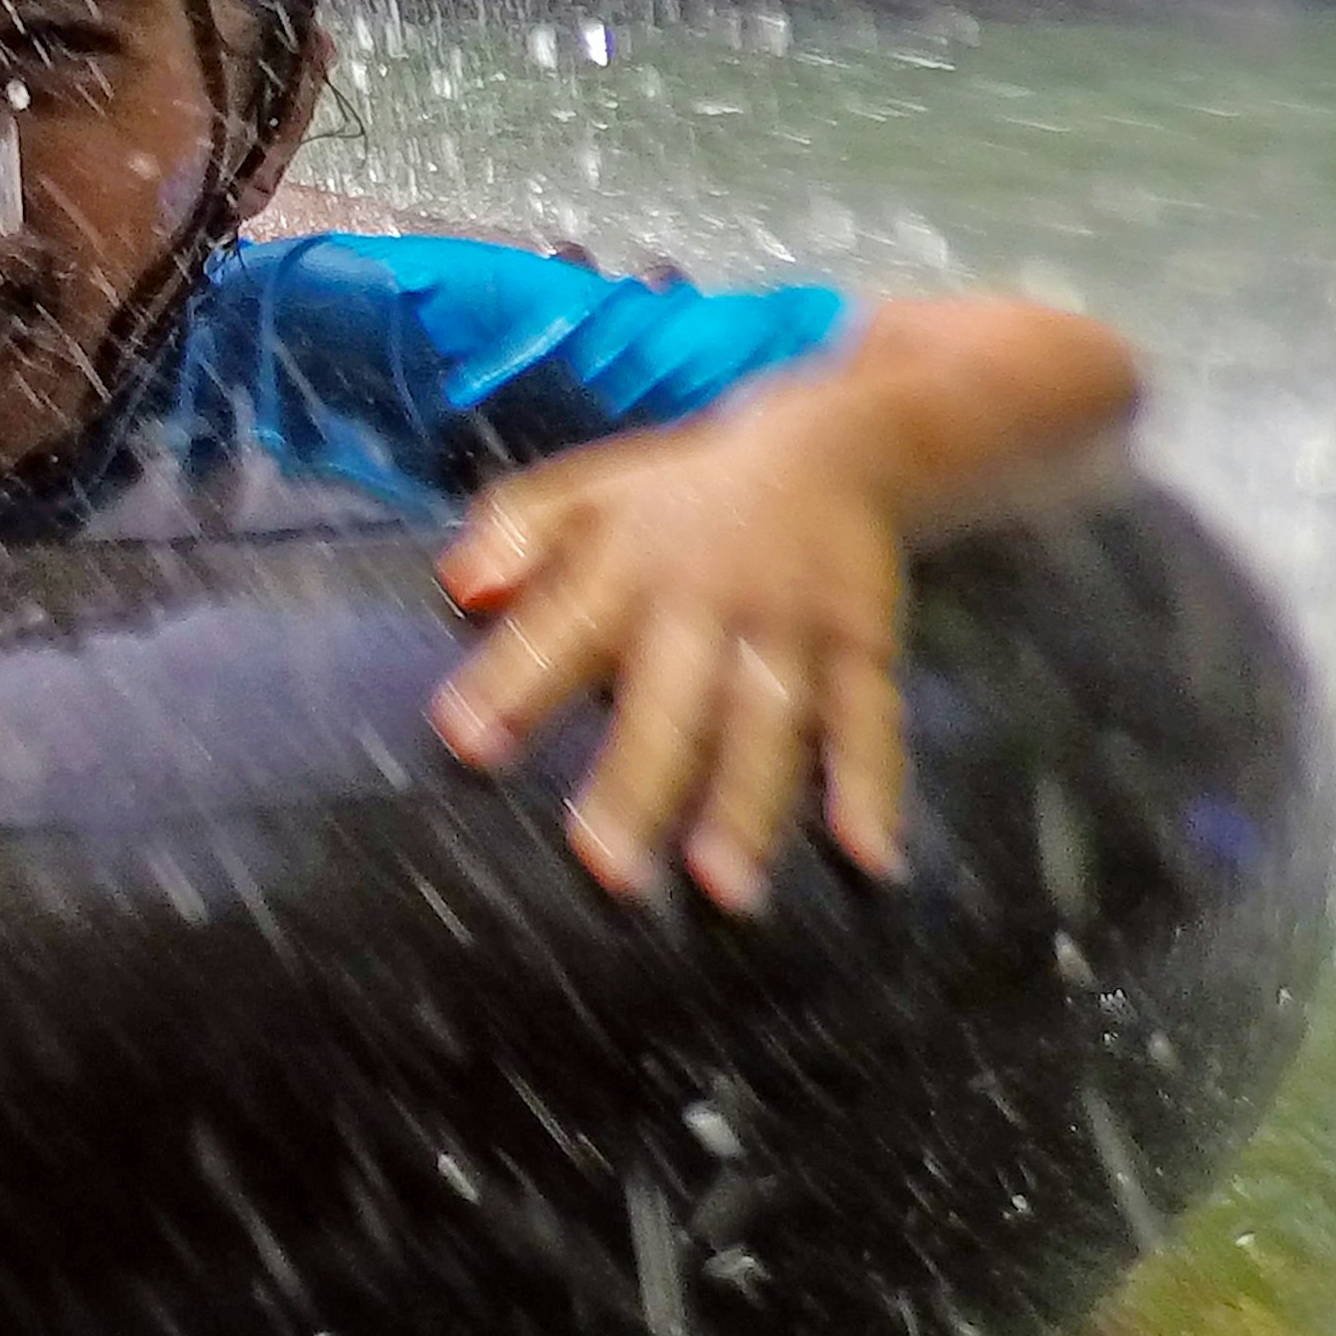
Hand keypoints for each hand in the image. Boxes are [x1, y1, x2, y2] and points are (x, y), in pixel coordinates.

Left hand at [428, 399, 908, 911]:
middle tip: (606, 866)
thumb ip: (514, 531)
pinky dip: (873, 788)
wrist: (830, 443)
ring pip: (769, 724)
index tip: (468, 743)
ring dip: (749, 808)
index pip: (559, 627)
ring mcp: (790, 624)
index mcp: (625, 563)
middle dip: (638, 783)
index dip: (512, 681)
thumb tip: (461, 587)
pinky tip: (868, 857)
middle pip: (670, 701)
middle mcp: (708, 598)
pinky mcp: (861, 642)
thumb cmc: (678, 493)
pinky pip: (868, 720)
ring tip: (727, 891)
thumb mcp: (586, 490)